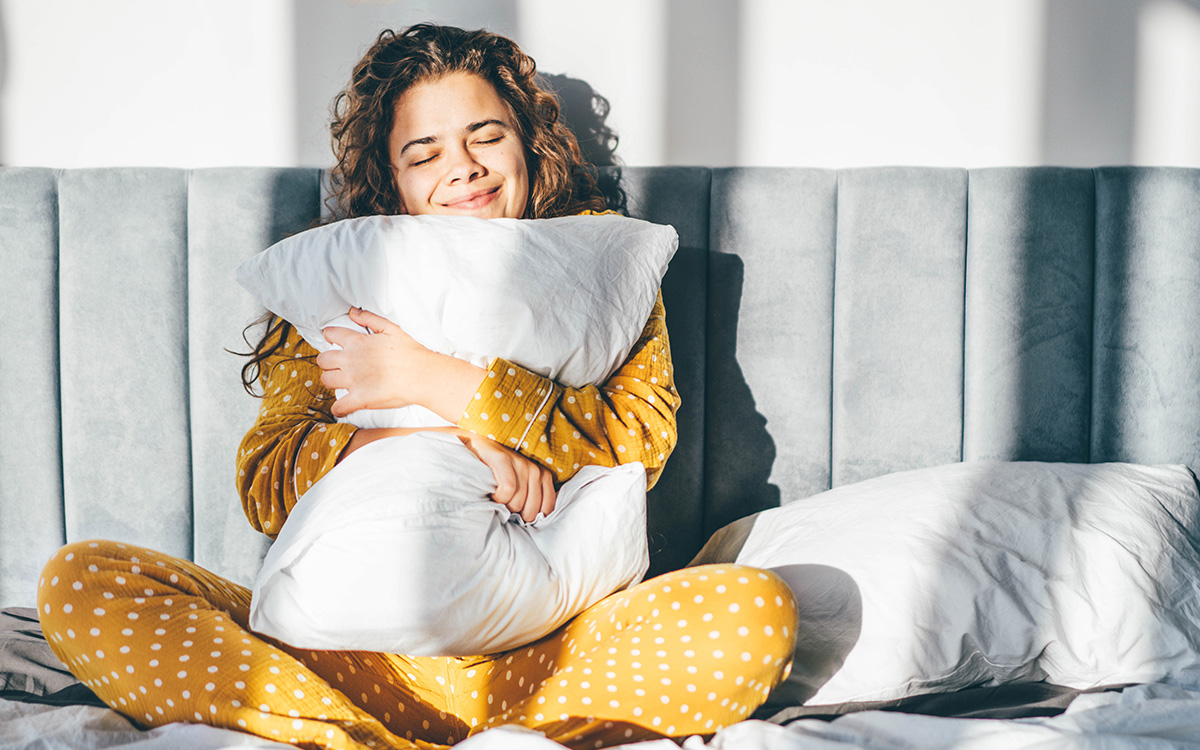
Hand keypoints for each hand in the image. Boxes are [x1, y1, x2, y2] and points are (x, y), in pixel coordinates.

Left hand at [317, 308, 482, 420]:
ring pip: (326, 381)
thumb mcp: (391, 328)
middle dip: (328, 362)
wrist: (421, 374)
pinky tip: (344, 406)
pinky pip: (338, 407)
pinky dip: (339, 408)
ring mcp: (353, 381)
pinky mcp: (359, 399)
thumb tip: (352, 312)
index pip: (330, 335)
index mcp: (357, 342)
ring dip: (332, 381)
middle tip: (338, 365)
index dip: (330, 338)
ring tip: (342, 383)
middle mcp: (350, 360)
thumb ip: (369, 318)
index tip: (334, 343)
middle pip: (323, 360)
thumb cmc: (410, 351)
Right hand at [458, 431, 556, 522]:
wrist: (472, 447)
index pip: (547, 508)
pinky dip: (498, 497)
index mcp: (542, 476)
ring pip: (518, 501)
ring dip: (503, 506)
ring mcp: (519, 462)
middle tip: (503, 508)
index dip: (532, 518)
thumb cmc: (495, 473)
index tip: (518, 517)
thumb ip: (529, 498)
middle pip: (531, 510)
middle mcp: (534, 468)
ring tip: (495, 499)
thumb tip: (534, 522)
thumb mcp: (517, 485)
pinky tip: (491, 493)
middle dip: (515, 515)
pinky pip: (508, 488)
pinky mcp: (502, 459)